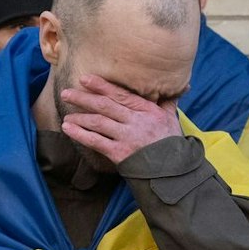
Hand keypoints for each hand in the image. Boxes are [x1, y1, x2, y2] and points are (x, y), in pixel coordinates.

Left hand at [60, 75, 182, 167]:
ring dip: (79, 118)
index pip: (120, 94)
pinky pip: (96, 142)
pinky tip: (68, 129)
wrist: (174, 170)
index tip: (85, 79)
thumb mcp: (172, 118)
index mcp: (146, 110)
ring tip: (66, 115)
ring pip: (98, 123)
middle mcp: (135, 121)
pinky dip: (80, 134)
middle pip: (104, 106)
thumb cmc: (171, 143)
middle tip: (66, 93)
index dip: (101, 86)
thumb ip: (169, 101)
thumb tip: (182, 86)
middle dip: (83, 98)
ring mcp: (126, 138)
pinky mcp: (119, 154)